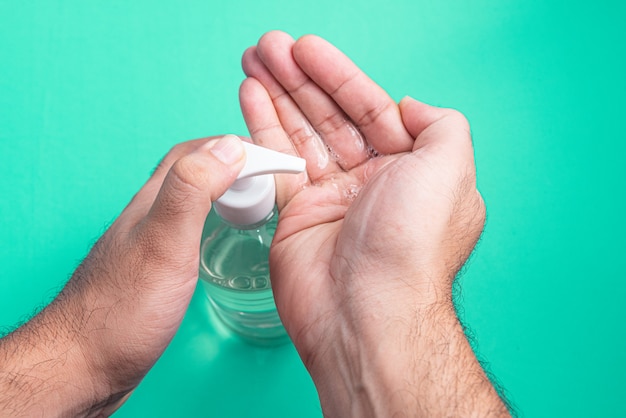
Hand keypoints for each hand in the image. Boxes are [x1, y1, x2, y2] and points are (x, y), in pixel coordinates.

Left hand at [0, 135, 245, 415]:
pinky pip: (189, 233)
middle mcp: (148, 217)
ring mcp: (149, 245)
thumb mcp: (164, 241)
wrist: (86, 364)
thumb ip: (192, 190)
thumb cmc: (123, 308)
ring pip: (190, 204)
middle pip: (192, 175)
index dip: (231, 146)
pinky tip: (221, 243)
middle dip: (231, 167)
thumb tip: (228, 147)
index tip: (269, 156)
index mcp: (152, 201)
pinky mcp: (154, 272)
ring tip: (252, 205)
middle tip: (266, 181)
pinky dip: (214, 225)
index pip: (193, 153)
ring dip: (223, 194)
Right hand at [240, 31, 507, 415]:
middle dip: (299, 78)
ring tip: (254, 60)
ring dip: (277, 95)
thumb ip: (441, 127)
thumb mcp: (450, 170)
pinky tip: (250, 97)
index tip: (307, 48)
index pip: (370, 108)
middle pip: (330, 116)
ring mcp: (332, 199)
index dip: (338, 75)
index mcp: (409, 170)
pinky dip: (261, 129)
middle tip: (270, 46)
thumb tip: (411, 108)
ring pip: (300, 133)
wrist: (365, 312)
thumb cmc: (410, 245)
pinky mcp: (297, 216)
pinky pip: (276, 163)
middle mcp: (371, 182)